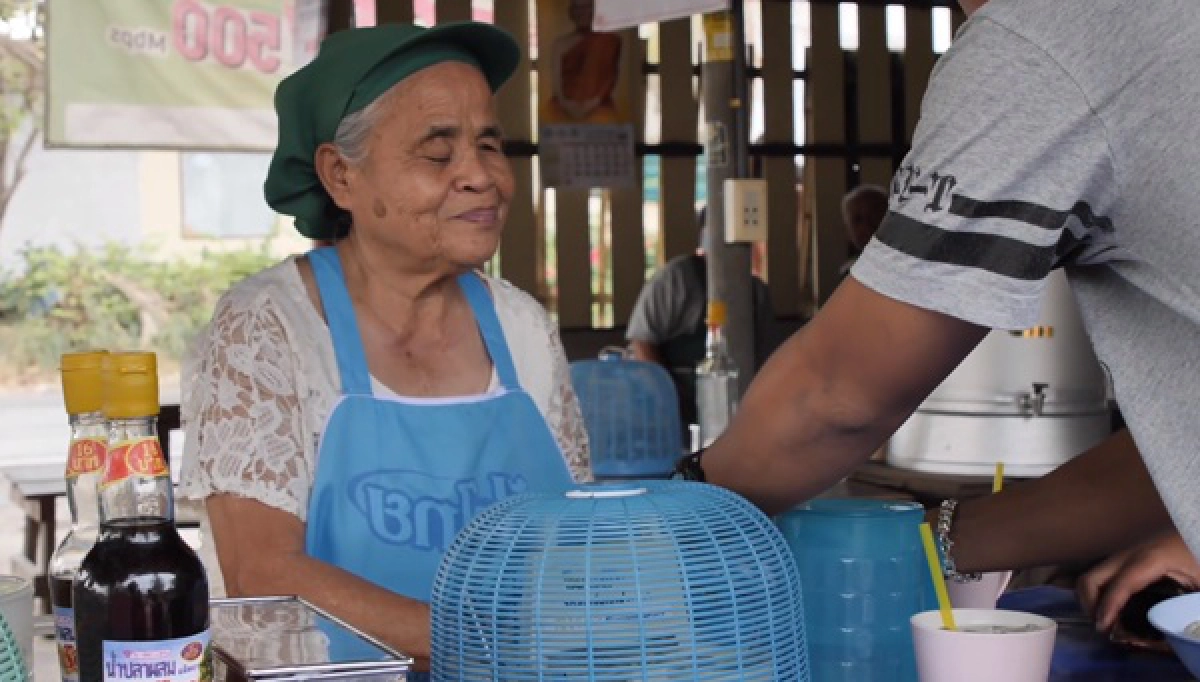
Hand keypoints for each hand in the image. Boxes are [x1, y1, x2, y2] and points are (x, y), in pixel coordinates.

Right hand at [1077, 531, 1199, 632]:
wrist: (1199, 530)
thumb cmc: (1199, 552)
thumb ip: (1188, 606)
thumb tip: (1180, 633)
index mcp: (1150, 559)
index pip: (1118, 586)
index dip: (1107, 608)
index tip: (1103, 629)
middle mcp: (1132, 554)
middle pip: (1092, 577)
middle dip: (1089, 604)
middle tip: (1102, 627)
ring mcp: (1129, 554)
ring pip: (1095, 575)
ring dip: (1092, 599)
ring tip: (1107, 620)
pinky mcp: (1131, 557)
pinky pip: (1106, 575)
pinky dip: (1102, 592)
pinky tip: (1115, 607)